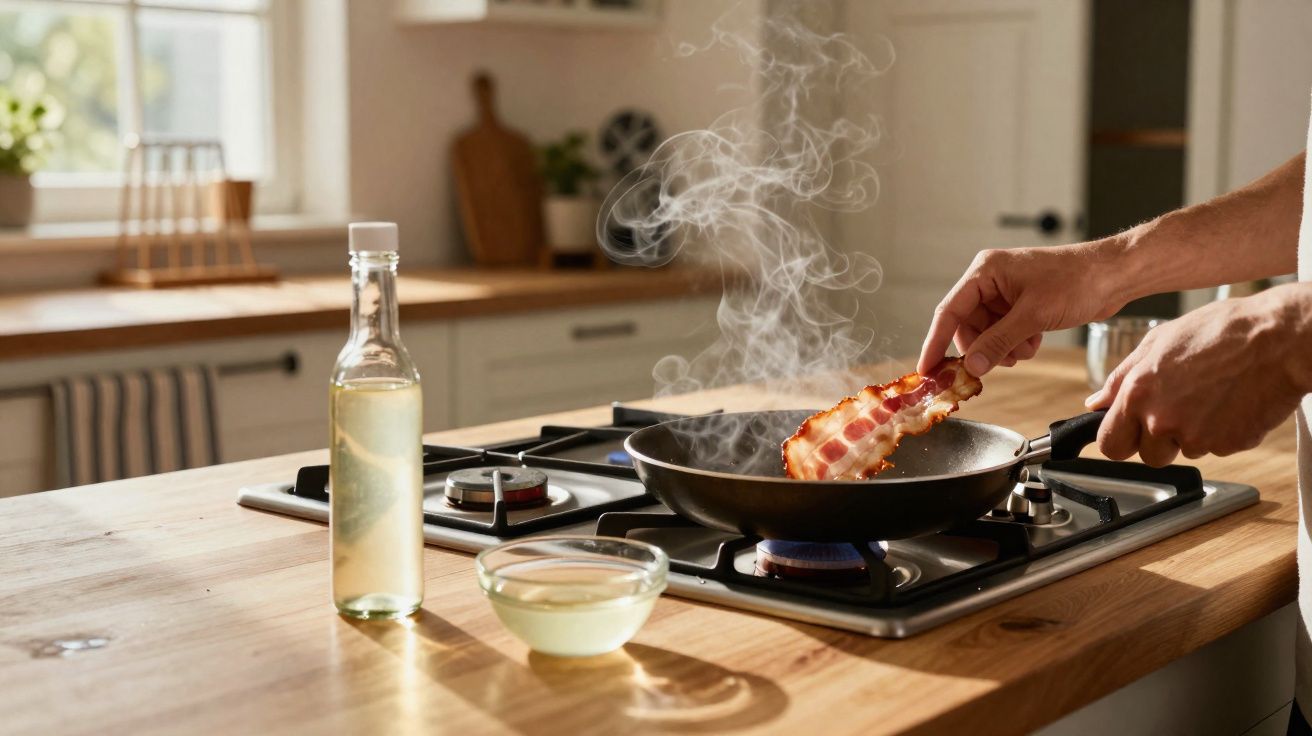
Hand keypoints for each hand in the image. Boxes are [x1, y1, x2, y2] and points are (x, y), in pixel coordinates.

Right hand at [918, 240, 1132, 375]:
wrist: (1114, 275)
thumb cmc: (1077, 281)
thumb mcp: (1033, 316)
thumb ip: (998, 342)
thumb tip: (972, 367)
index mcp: (985, 271)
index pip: (949, 311)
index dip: (935, 342)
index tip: (926, 369)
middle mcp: (990, 280)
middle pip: (967, 326)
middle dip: (983, 348)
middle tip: (1000, 362)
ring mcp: (1004, 294)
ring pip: (986, 334)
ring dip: (1003, 349)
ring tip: (1026, 349)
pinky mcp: (1019, 306)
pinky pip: (1002, 333)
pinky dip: (1015, 344)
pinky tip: (1034, 342)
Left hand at [1085, 283, 1311, 465]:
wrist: (1277, 338)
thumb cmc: (1220, 331)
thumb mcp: (1158, 341)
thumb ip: (1121, 378)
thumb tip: (1096, 403)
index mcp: (1138, 394)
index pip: (1110, 444)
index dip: (1118, 439)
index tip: (1127, 433)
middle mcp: (1162, 420)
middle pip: (1147, 457)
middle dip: (1155, 442)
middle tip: (1175, 412)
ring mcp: (1197, 436)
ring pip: (1184, 451)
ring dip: (1192, 434)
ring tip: (1209, 397)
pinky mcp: (1229, 445)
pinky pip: (1216, 448)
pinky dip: (1221, 431)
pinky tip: (1230, 401)